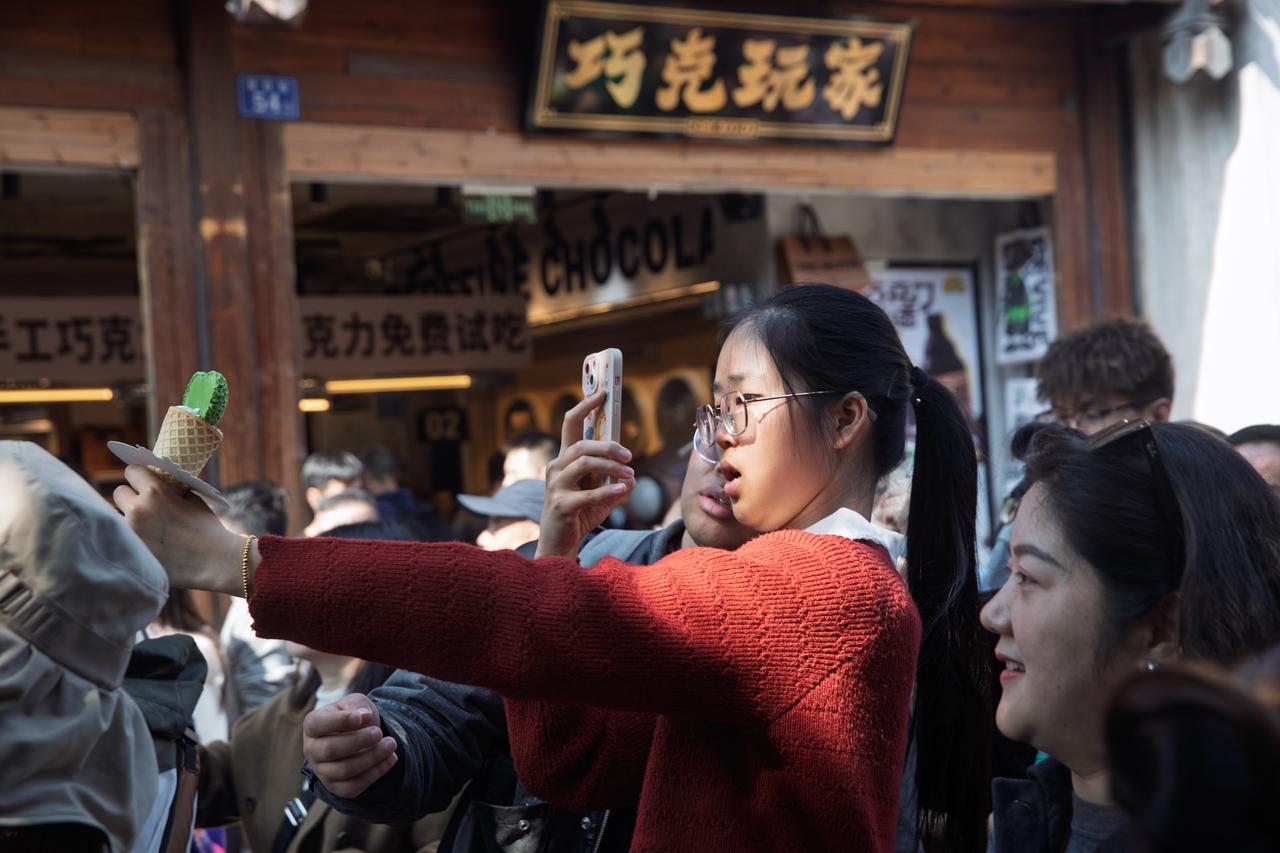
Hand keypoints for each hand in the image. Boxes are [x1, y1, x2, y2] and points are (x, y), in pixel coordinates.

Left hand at [113, 464, 244, 594]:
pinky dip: (128, 537)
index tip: (141, 482)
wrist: (215, 562)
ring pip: (115, 515)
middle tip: (144, 507)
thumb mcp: (193, 500)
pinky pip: (119, 536)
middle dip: (131, 497)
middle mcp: (138, 509)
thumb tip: (161, 483)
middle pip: (119, 493)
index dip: (138, 476)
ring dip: (126, 518)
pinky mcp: (129, 551)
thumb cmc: (208, 530)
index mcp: (156, 492)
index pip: (132, 472)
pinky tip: (142, 542)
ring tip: (143, 527)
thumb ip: (173, 490)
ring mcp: (130, 531)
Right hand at [303, 693, 398, 798]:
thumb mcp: (356, 703)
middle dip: (358, 741)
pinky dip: (375, 773)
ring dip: (371, 758)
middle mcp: (312, 750)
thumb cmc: (354, 716)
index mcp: (312, 725)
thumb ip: (358, 706)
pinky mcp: (336, 787)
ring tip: (391, 744)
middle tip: (379, 733)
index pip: (317, 724)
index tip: (359, 718)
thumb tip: (364, 716)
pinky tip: (390, 759)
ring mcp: (322, 771)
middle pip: (330, 750)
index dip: (338, 721)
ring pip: (344, 770)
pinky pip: (353, 786)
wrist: (360, 736)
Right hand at [535, 390, 635, 559]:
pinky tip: (624, 489)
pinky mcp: (560, 505)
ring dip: (612, 468)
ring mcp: (555, 486)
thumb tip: (633, 478)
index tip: (602, 393)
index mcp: (565, 460)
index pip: (571, 425)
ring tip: (630, 476)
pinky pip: (587, 493)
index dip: (585, 406)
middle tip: (630, 457)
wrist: (560, 546)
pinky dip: (608, 490)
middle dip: (609, 446)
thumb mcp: (601, 497)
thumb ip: (615, 484)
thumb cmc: (580, 516)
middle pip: (582, 444)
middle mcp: (556, 468)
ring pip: (584, 463)